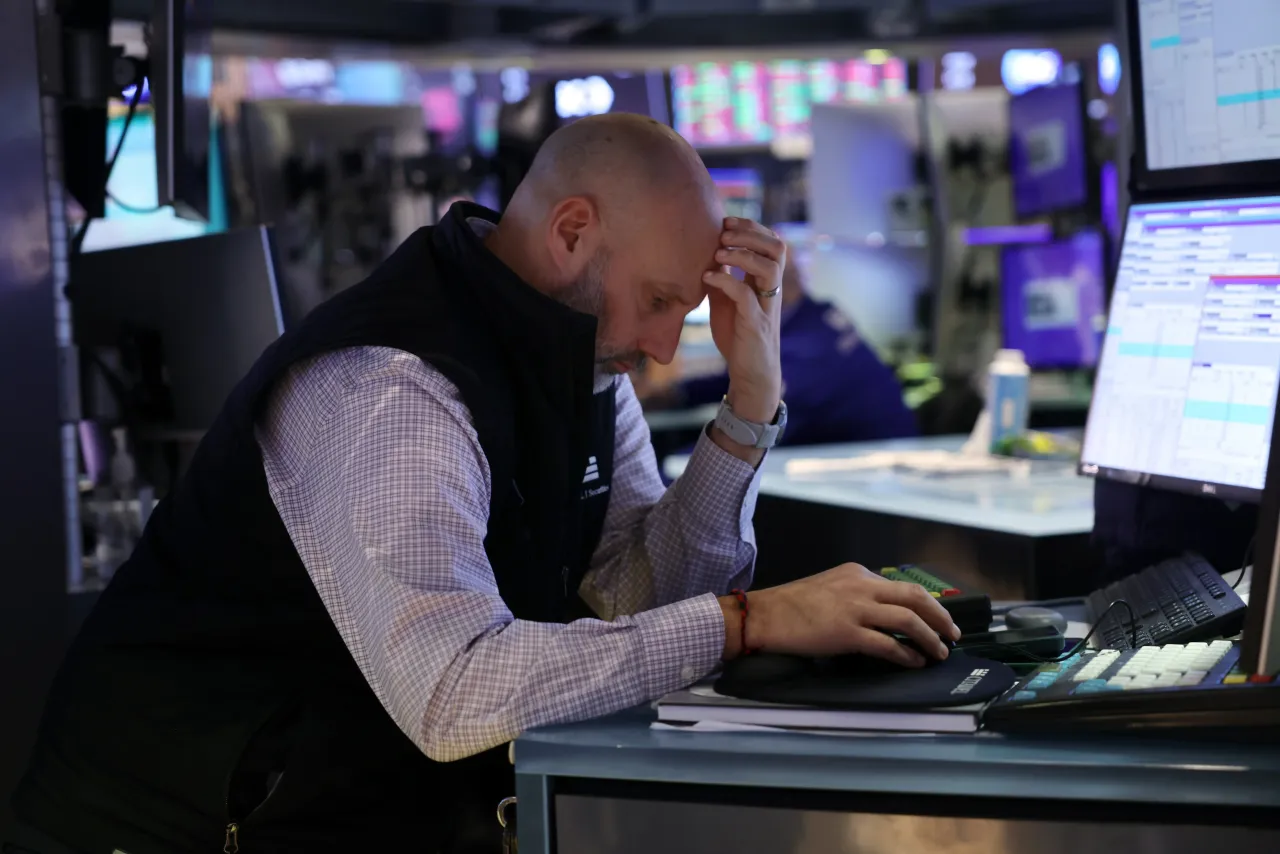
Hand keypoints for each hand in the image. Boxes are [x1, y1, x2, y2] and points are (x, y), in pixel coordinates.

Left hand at [702, 218, 784, 425]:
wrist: (750, 372)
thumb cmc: (738, 336)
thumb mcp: (727, 300)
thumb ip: (723, 277)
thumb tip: (706, 253)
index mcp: (766, 281)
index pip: (772, 242)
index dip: (753, 227)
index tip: (727, 221)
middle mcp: (771, 290)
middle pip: (778, 248)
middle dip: (751, 234)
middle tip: (724, 232)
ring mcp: (766, 306)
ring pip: (770, 268)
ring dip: (743, 255)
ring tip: (718, 253)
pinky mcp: (755, 324)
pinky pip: (746, 296)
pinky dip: (727, 281)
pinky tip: (707, 277)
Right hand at [719, 564, 961, 667]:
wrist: (764, 615)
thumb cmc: (790, 605)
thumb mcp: (829, 587)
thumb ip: (855, 594)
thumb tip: (881, 613)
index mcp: (856, 573)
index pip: (900, 586)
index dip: (925, 604)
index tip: (937, 617)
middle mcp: (860, 586)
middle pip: (914, 596)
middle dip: (940, 616)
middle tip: (953, 633)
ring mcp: (855, 608)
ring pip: (907, 619)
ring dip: (929, 637)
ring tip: (939, 651)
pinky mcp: (847, 632)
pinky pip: (887, 643)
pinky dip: (906, 654)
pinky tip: (914, 662)